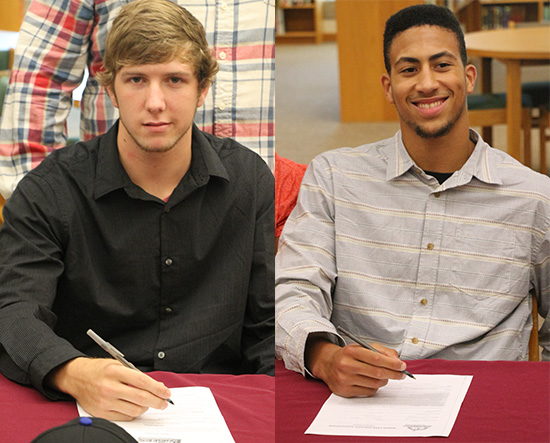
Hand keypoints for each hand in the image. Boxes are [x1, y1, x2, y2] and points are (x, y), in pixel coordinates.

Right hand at [47, 357, 171, 419]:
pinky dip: (134, 413)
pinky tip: (136, 407)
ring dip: (146, 408)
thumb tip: (156, 385)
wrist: (76, 377)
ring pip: (134, 410)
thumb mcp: (118, 364)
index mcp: (114, 371)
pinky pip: (124, 417)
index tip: (166, 392)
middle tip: (164, 402)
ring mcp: (105, 402)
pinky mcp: (101, 413)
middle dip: (157, 401)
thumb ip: (136, 374)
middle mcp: (109, 387)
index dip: (158, 388)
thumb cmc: (99, 369)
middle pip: (141, 398)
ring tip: (149, 403)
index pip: (142, 381)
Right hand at [305, 334, 406, 397]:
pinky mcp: (345, 391)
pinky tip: (372, 381)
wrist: (328, 364)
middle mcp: (346, 365)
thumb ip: (381, 351)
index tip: (402, 366)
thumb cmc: (349, 355)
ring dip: (384, 380)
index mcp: (351, 351)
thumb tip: (397, 360)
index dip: (392, 363)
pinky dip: (375, 387)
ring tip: (385, 376)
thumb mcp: (362, 347)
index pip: (376, 358)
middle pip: (377, 372)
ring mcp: (345, 379)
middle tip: (402, 374)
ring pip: (374, 383)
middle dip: (393, 374)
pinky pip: (368, 391)